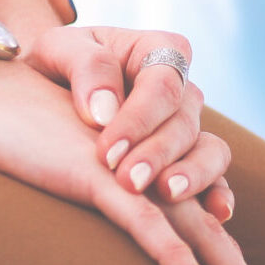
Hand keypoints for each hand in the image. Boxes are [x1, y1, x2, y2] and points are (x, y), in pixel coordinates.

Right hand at [0, 57, 264, 264]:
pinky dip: (175, 259)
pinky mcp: (100, 175)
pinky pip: (147, 223)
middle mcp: (154, 177)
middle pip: (219, 246)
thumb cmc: (14, 137)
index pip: (206, 239)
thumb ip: (95, 215)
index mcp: (151, 181)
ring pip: (200, 238)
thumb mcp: (64, 185)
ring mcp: (132, 176)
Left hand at [21, 25, 235, 222]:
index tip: (107, 152)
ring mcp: (188, 127)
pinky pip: (215, 178)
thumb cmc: (55, 64)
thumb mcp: (57, 49)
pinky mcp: (187, 161)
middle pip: (185, 121)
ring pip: (210, 150)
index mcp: (158, 50)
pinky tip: (215, 215)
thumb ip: (86, 67)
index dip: (140, 119)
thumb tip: (105, 112)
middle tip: (128, 182)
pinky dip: (218, 195)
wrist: (46, 89)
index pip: (163, 84)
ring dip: (193, 175)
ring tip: (167, 195)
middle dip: (157, 154)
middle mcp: (182, 88)